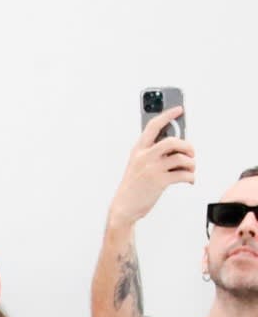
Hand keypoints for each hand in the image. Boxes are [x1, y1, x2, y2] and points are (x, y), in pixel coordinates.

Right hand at [109, 108, 195, 226]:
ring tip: (190, 169)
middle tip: (190, 153)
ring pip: (182, 159)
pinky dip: (191, 177)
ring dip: (192, 164)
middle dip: (187, 146)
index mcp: (138, 150)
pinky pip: (184, 175)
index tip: (179, 109)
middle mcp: (144, 157)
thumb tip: (177, 145)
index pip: (153, 126)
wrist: (124, 207)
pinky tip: (189, 180)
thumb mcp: (137, 165)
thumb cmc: (133, 186)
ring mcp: (152, 169)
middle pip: (172, 141)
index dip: (167, 115)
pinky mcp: (159, 182)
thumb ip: (153, 153)